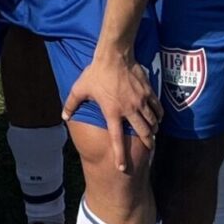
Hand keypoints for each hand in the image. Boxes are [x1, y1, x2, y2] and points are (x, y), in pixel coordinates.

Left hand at [60, 50, 160, 172]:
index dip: (120, 155)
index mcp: (112, 112)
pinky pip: (157, 107)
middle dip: (148, 143)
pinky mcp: (148, 92)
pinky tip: (158, 117)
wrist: (114, 55)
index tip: (122, 168)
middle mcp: (128, 110)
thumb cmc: (96, 72)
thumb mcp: (80, 88)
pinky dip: (159, 115)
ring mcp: (140, 101)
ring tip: (154, 133)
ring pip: (152, 121)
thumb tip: (63, 116)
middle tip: (149, 148)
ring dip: (154, 130)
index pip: (117, 139)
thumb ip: (71, 104)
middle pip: (143, 132)